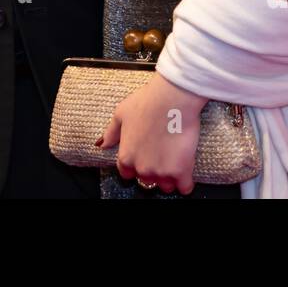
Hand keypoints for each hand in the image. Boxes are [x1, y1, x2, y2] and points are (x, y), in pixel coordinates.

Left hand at [95, 72, 208, 194]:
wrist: (172, 98)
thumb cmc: (146, 102)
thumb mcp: (121, 113)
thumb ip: (111, 132)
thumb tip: (102, 144)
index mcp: (126, 156)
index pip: (127, 173)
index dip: (135, 165)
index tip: (144, 155)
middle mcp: (142, 168)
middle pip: (146, 180)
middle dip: (152, 170)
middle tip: (161, 153)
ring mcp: (161, 171)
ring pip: (165, 185)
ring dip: (169, 177)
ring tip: (174, 159)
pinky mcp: (182, 171)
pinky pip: (185, 188)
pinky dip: (186, 183)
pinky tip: (186, 171)